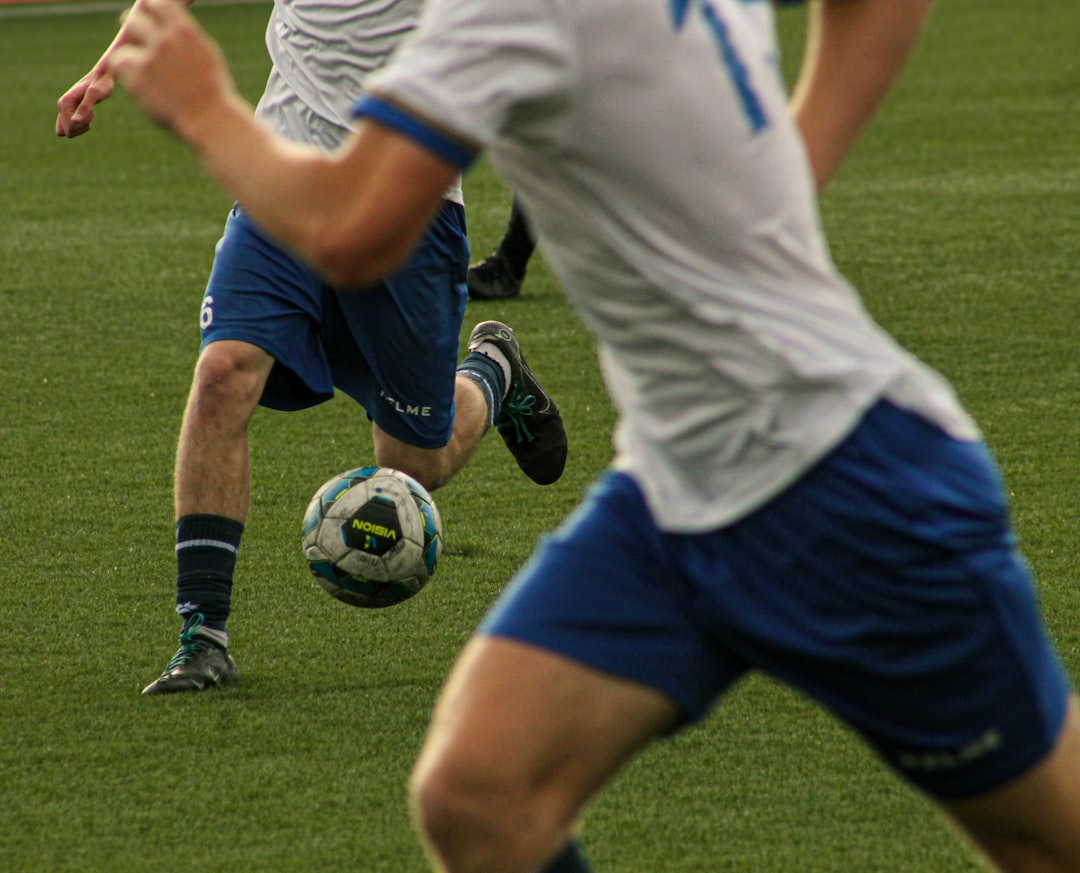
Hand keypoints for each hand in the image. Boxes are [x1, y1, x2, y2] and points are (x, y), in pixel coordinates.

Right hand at [56, 70, 115, 137]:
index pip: (69, 129)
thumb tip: (74, 122)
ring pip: (71, 130)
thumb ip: (84, 108)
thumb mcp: (95, 95)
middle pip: (68, 132)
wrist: (103, 75)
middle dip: (82, 126)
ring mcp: (65, 108)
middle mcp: (62, 105)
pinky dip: (84, 124)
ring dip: (84, 125)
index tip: (91, 111)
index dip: (82, 124)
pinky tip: (89, 112)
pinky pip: (72, 126)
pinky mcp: (71, 109)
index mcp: (64, 103)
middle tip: (91, 111)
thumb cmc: (101, 84)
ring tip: (91, 111)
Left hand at [107, 0, 234, 142]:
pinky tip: (142, 85)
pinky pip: (120, 66)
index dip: (149, 9)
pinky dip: (127, 74)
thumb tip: (168, 17)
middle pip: (134, 19)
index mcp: (185, 30)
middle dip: (134, 29)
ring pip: (124, 45)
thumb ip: (183, 33)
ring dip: (130, 54)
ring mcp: (150, 59)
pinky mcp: (137, 78)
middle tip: (138, 40)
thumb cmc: (211, 89)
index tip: (149, 17)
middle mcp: (165, 41)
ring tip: (145, 71)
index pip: (156, 3)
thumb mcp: (205, 51)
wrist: (210, 119)